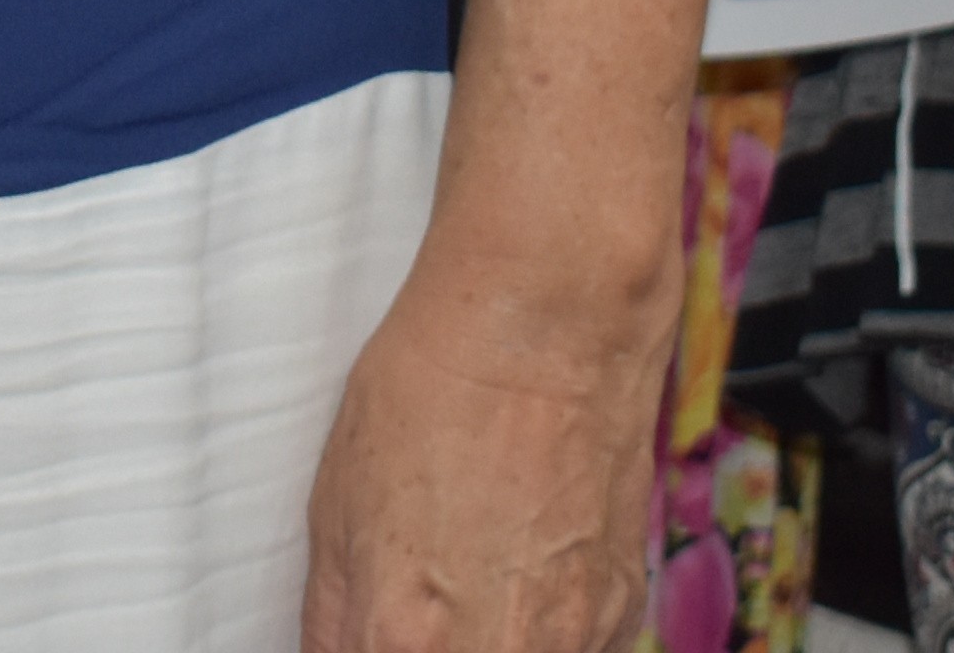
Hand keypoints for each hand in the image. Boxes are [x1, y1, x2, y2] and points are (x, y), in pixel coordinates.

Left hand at [300, 242, 658, 652]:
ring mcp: (570, 645)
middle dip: (426, 642)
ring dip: (489, 641)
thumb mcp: (333, 508)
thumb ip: (332, 618)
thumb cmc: (434, 395)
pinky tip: (523, 568)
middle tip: (420, 599)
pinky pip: (572, 652)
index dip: (366, 651)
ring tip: (474, 578)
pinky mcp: (620, 619)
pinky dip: (544, 629)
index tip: (369, 633)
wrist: (548, 332)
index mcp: (401, 638)